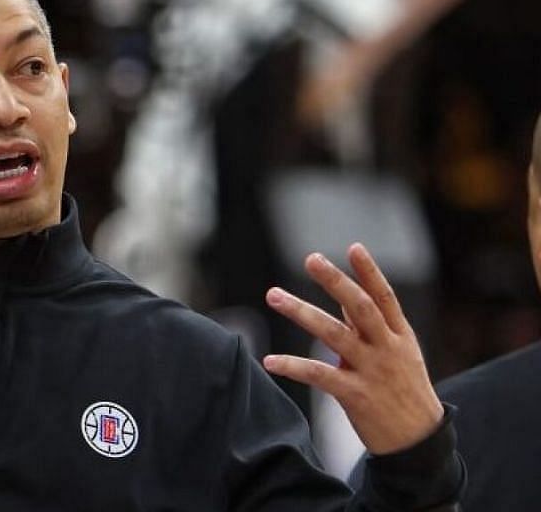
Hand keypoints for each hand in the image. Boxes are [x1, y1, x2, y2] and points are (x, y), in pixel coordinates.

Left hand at [262, 243, 442, 453]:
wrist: (420, 444)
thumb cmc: (404, 391)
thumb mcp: (399, 354)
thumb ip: (371, 326)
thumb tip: (346, 296)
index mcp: (399, 336)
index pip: (385, 297)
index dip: (370, 272)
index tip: (354, 246)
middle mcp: (387, 349)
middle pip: (361, 307)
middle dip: (336, 281)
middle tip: (311, 258)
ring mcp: (373, 372)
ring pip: (334, 335)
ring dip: (302, 312)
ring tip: (273, 294)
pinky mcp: (356, 396)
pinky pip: (320, 376)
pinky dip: (294, 367)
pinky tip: (270, 361)